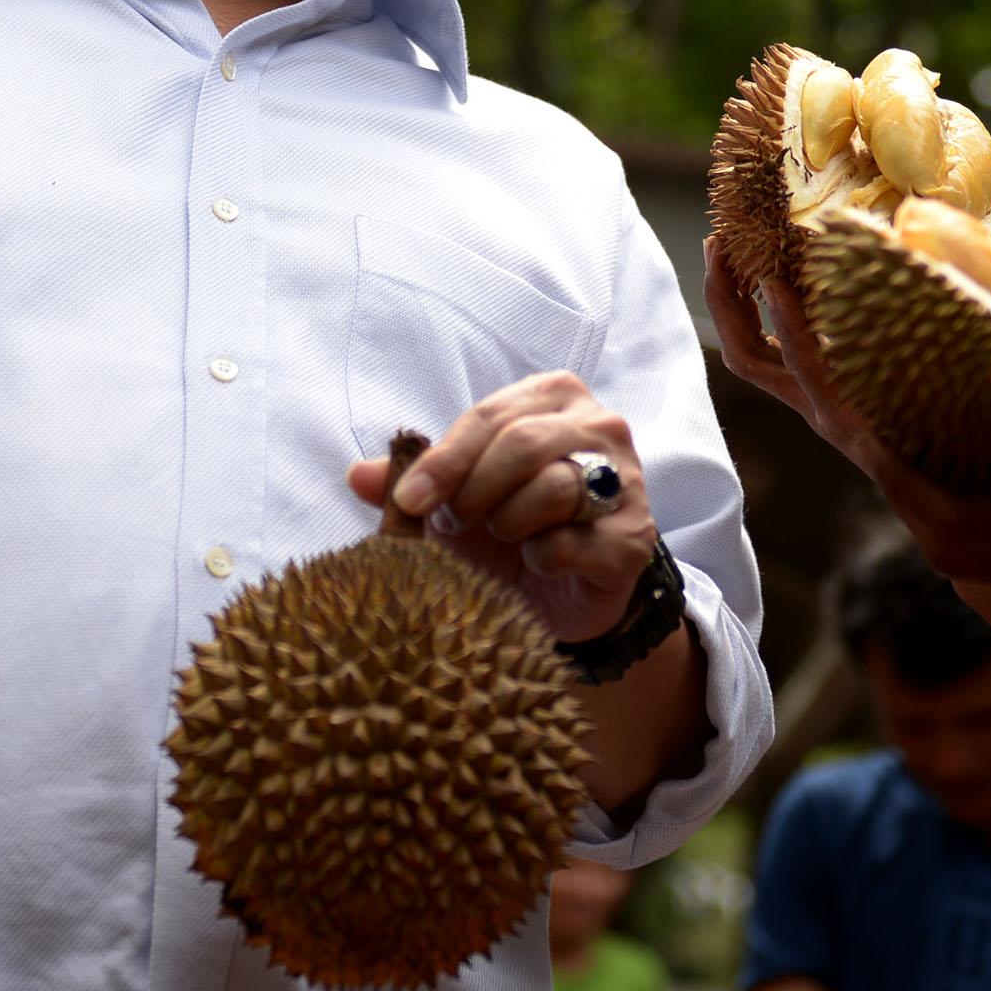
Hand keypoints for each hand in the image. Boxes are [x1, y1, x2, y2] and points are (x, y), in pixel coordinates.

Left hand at [348, 372, 657, 642]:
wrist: (562, 593)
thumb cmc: (508, 528)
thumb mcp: (454, 499)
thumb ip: (409, 482)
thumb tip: (356, 475)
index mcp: (552, 397)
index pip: (490, 416)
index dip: (443, 461)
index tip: (410, 502)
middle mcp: (599, 426)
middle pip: (524, 443)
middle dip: (474, 491)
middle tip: (455, 525)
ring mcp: (626, 481)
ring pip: (554, 487)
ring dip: (509, 523)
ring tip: (503, 538)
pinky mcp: (634, 538)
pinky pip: (574, 542)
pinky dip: (542, 557)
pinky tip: (537, 563)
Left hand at [705, 235, 990, 617]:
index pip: (954, 522)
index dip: (897, 472)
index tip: (854, 413)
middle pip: (937, 534)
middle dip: (882, 472)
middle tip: (848, 401)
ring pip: (958, 536)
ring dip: (912, 481)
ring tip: (877, 410)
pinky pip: (990, 529)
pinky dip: (954, 487)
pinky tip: (950, 435)